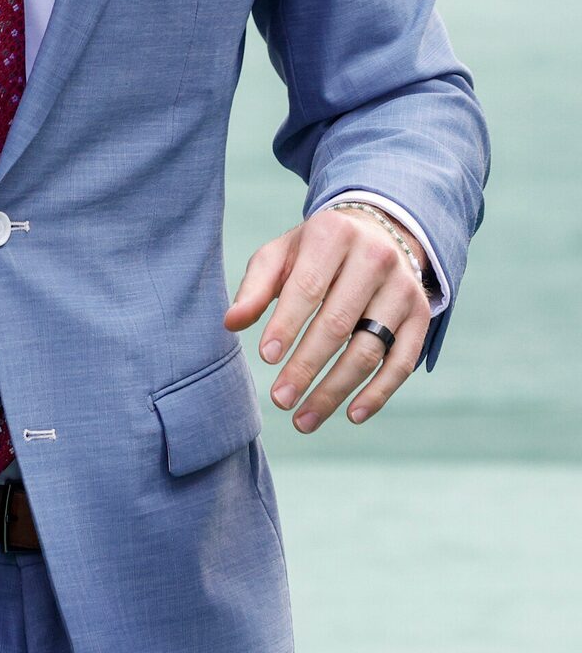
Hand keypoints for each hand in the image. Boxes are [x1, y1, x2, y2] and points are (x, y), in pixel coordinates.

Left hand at [226, 203, 433, 431]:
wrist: (376, 234)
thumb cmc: (315, 251)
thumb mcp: (280, 255)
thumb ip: (255, 288)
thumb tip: (231, 323)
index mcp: (333, 235)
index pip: (308, 287)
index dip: (287, 324)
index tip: (265, 358)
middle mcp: (376, 258)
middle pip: (338, 324)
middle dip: (306, 366)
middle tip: (279, 400)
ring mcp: (404, 289)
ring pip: (369, 349)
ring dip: (335, 389)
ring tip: (304, 418)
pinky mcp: (422, 316)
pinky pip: (402, 362)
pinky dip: (378, 392)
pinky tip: (351, 415)